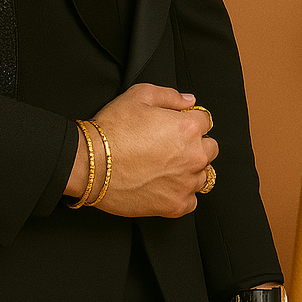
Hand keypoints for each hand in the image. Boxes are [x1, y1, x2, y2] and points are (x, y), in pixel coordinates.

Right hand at [64, 85, 216, 218]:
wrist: (90, 164)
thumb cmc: (111, 130)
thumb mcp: (138, 96)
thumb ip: (170, 95)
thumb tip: (189, 101)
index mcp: (188, 129)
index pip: (205, 121)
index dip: (189, 120)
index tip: (176, 126)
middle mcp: (193, 157)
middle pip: (210, 149)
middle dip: (195, 145)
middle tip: (170, 146)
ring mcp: (186, 183)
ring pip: (203, 175)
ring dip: (190, 170)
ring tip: (165, 167)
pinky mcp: (175, 205)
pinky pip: (192, 200)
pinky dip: (181, 193)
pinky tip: (164, 185)